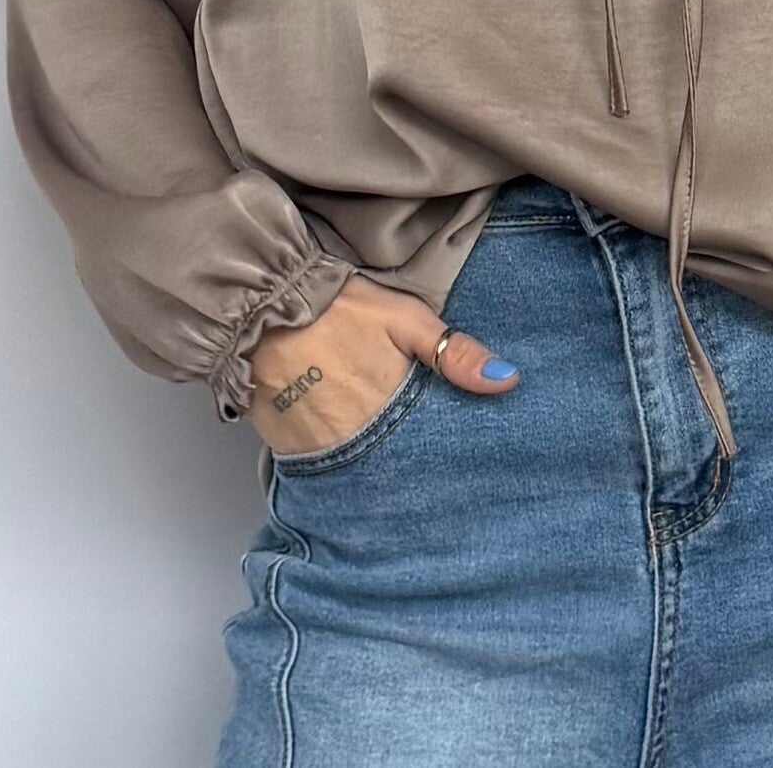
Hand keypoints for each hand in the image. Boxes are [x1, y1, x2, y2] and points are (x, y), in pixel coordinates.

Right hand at [244, 274, 518, 455]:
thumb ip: (453, 353)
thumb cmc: (341, 306)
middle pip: (393, 465)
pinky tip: (343, 441)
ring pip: (357, 468)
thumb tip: (508, 380)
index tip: (456, 457)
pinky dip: (334, 457)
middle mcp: (356, 439)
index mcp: (391, 408)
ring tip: (380, 446)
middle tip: (417, 451)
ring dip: (371, 461)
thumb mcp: (406, 318)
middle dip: (408, 461)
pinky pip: (320, 466)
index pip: (427, 449)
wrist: (263, 302)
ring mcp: (318, 449)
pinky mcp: (286, 449)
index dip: (440, 451)